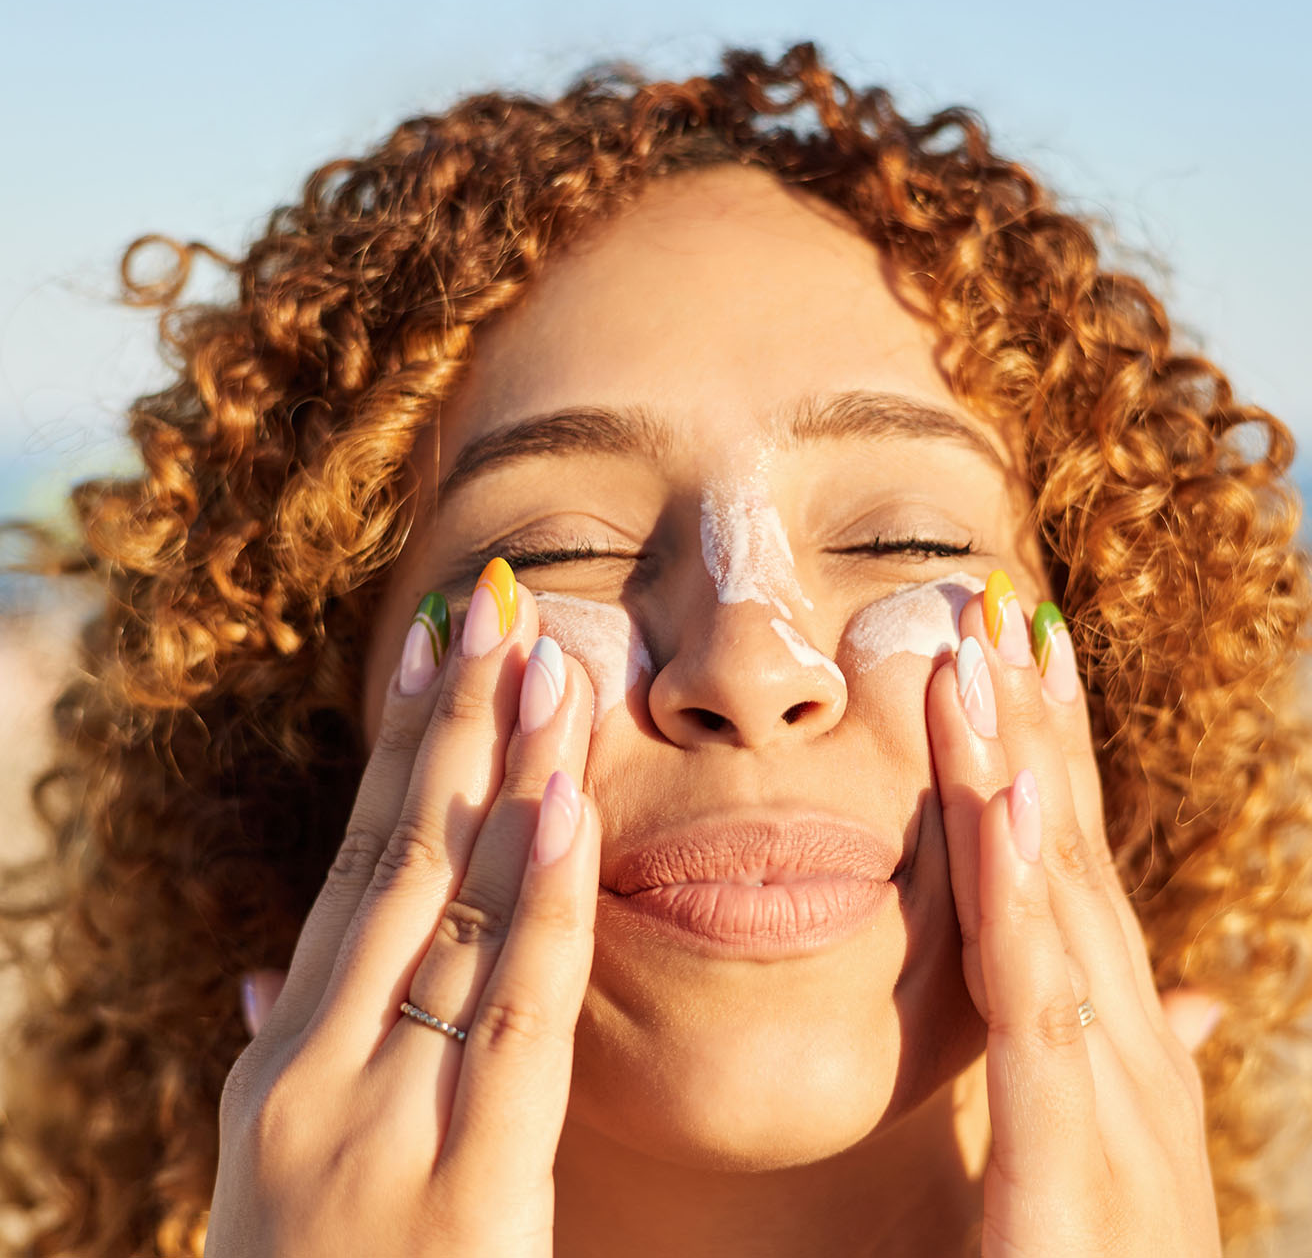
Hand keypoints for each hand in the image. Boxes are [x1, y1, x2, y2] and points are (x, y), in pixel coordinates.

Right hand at [210, 560, 600, 1257]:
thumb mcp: (282, 1184)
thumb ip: (283, 1070)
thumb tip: (263, 977)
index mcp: (282, 1070)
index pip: (352, 875)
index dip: (401, 756)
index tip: (435, 649)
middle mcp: (311, 1077)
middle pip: (393, 865)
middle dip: (450, 730)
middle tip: (499, 606)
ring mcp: (370, 1130)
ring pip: (445, 916)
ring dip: (498, 778)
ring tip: (543, 660)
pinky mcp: (457, 1189)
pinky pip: (507, 1022)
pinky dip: (534, 907)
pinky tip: (562, 810)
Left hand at [928, 574, 1224, 1256]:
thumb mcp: (1104, 1189)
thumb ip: (1123, 1083)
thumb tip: (1188, 1002)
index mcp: (1131, 1080)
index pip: (1086, 900)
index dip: (1062, 776)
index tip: (1029, 667)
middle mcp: (1139, 1085)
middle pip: (1081, 877)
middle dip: (1049, 737)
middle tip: (1014, 605)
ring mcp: (1122, 1129)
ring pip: (1063, 915)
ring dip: (1028, 771)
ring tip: (991, 649)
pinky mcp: (1072, 1188)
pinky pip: (1043, 1015)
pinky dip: (1024, 897)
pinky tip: (1006, 795)